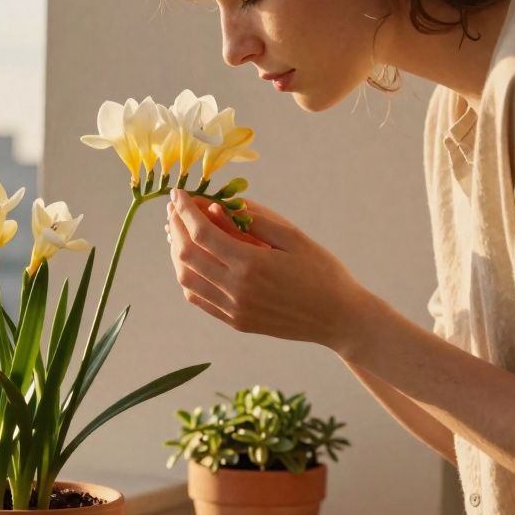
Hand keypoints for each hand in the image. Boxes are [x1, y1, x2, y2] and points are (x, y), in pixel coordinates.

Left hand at [164, 188, 372, 349]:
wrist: (339, 319)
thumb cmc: (322, 272)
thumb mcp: (294, 237)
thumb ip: (255, 219)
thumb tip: (220, 204)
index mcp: (251, 264)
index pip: (202, 232)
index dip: (185, 210)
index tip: (179, 193)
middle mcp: (236, 289)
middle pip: (187, 254)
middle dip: (176, 226)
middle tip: (176, 208)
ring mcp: (233, 309)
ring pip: (186, 278)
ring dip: (177, 252)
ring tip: (179, 231)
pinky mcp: (235, 321)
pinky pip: (198, 298)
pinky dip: (187, 275)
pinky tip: (191, 259)